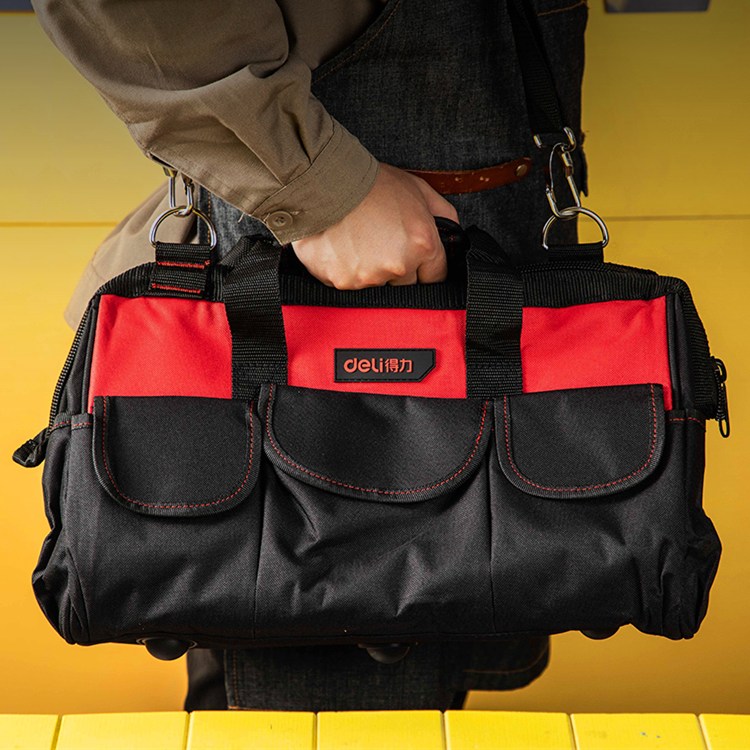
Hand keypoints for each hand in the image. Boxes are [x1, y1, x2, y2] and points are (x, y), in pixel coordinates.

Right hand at [291, 163, 458, 287]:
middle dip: (398, 270)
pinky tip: (342, 249)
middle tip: (382, 245)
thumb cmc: (372, 183)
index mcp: (422, 244)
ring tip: (359, 243)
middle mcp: (398, 265)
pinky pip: (350, 284)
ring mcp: (369, 277)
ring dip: (370, 271)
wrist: (326, 180)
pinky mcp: (343, 281)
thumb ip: (443, 216)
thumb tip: (454, 237)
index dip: (426, 269)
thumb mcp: (419, 190)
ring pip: (378, 286)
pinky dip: (346, 270)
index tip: (416, 263)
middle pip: (407, 286)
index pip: (435, 276)